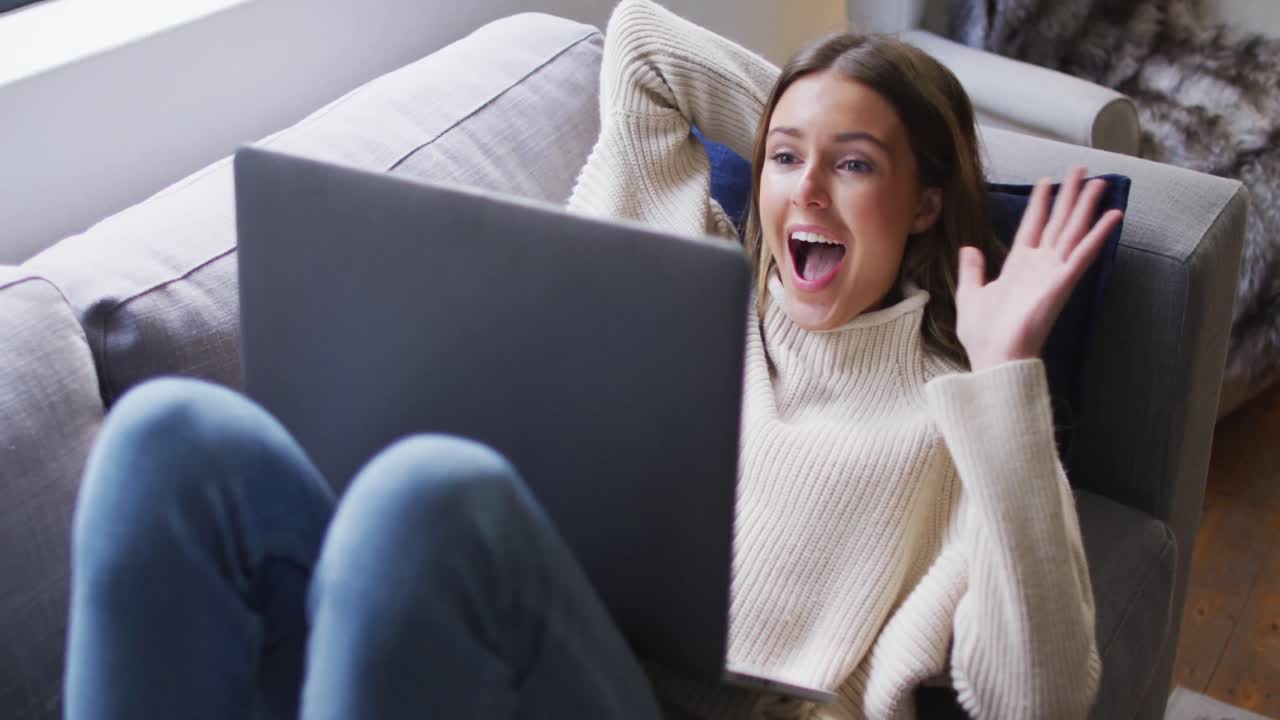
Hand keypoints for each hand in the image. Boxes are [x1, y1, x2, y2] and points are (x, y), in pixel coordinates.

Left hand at [955, 166, 1123, 372]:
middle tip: (1082, 170)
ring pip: (1073, 231)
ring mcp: (1053, 273)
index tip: (1046, 181)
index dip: (1040, 203)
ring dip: (1087, 207)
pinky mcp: (1062, 283)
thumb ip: (972, 270)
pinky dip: (1098, 235)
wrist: (994, 357)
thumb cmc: (983, 334)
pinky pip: (1083, 254)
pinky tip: (1113, 216)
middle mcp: (1038, 266)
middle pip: (1058, 222)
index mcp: (1017, 267)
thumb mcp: (970, 294)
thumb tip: (969, 248)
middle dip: (1070, 196)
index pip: (1032, 226)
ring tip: (1100, 183)